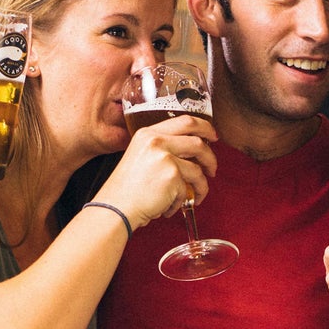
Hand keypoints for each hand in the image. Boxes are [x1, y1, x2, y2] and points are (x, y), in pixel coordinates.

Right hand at [95, 114, 216, 230]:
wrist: (115, 208)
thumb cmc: (126, 190)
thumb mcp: (140, 157)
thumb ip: (162, 149)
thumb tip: (191, 152)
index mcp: (148, 133)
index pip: (185, 121)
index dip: (204, 128)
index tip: (212, 136)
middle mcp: (157, 141)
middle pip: (198, 141)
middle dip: (211, 157)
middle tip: (212, 168)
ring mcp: (165, 157)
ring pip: (198, 170)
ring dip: (201, 186)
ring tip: (195, 196)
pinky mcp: (172, 176)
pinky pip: (188, 190)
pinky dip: (181, 202)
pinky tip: (169, 207)